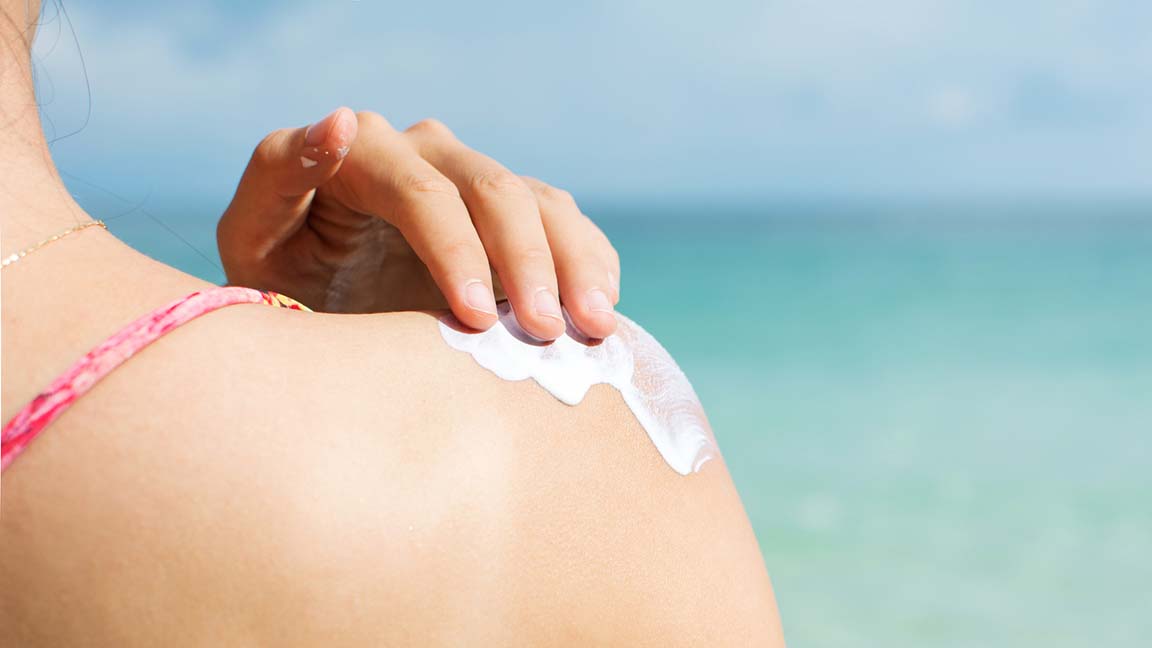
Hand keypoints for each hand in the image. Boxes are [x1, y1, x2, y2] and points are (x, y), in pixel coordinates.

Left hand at [217, 108, 620, 339]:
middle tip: (544, 333)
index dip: (455, 251)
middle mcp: (426, 152)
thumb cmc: (281, 280)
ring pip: (542, 203)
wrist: (325, 309)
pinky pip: (567, 223)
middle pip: (494, 191)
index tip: (477, 317)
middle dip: (526, 263)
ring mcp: (475, 178)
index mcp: (362, 154)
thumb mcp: (255, 240)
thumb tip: (342, 121)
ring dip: (573, 265)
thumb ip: (282, 178)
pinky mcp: (512, 211)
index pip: (421, 192)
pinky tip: (600, 312)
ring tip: (593, 330)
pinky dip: (590, 265)